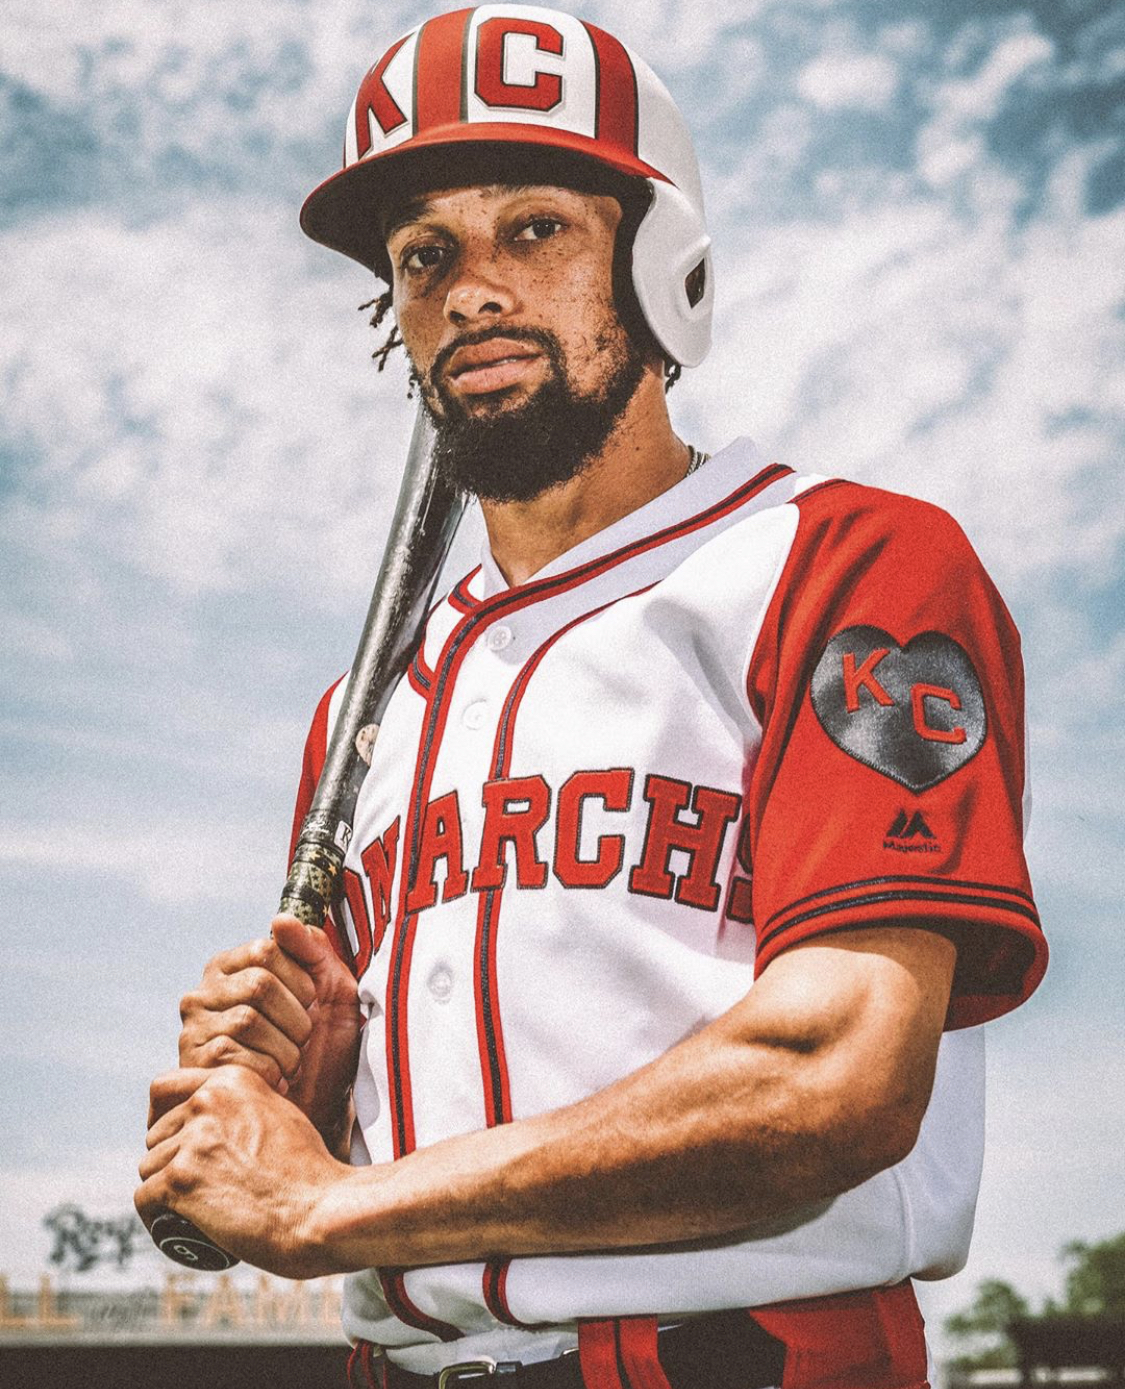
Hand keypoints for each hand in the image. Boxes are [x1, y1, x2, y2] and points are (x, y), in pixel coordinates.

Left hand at [137, 1066, 349, 1278]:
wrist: (322, 1211)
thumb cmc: (309, 1173)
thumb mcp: (282, 1114)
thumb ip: (247, 1104)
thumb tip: (221, 1114)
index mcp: (233, 1079)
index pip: (166, 1089)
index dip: (166, 1119)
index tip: (175, 1144)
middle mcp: (208, 1100)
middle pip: (157, 1133)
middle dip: (170, 1159)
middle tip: (197, 1186)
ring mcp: (193, 1138)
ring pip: (150, 1166)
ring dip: (166, 1189)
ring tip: (195, 1206)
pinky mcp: (181, 1179)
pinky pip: (144, 1197)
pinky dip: (155, 1216)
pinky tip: (174, 1224)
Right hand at [163, 915, 360, 1143]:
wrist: (317, 1113)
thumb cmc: (325, 1048)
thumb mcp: (332, 991)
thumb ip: (313, 949)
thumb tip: (281, 919)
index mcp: (232, 967)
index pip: (265, 948)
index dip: (301, 978)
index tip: (314, 1002)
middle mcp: (203, 994)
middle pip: (258, 983)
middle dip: (297, 1017)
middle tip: (304, 1040)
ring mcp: (192, 1032)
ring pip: (248, 1020)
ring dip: (286, 1048)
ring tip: (291, 1063)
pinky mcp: (193, 1070)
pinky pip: (237, 1058)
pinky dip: (270, 1073)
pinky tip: (275, 1083)